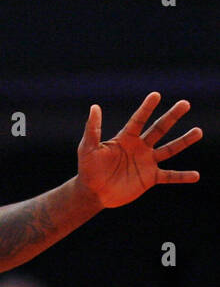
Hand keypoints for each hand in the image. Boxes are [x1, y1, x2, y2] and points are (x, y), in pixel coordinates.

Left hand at [76, 92, 201, 208]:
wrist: (93, 192)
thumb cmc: (88, 168)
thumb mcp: (88, 148)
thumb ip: (93, 129)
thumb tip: (95, 107)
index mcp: (125, 138)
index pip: (138, 120)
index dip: (146, 108)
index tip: (156, 95)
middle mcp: (139, 147)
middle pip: (159, 129)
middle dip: (172, 116)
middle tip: (185, 103)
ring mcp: (147, 162)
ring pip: (169, 149)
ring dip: (184, 141)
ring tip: (198, 131)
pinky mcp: (150, 178)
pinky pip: (170, 176)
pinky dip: (182, 176)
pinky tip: (196, 175)